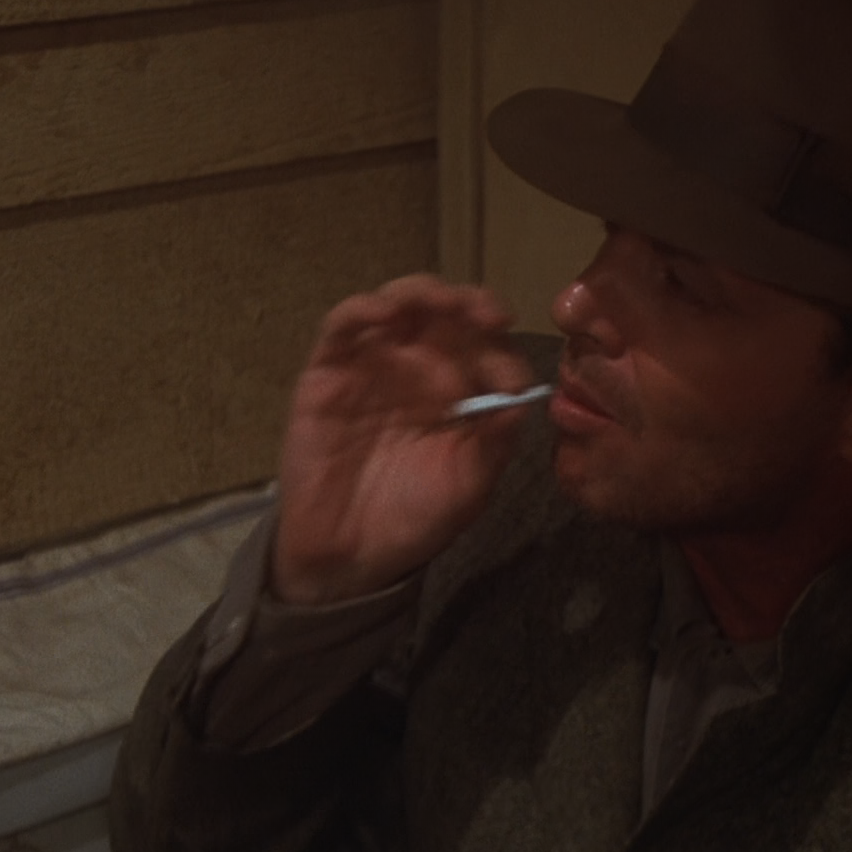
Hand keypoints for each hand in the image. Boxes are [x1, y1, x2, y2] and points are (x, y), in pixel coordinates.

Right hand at [271, 275, 535, 604]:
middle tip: (485, 315)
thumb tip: (522, 397)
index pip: (487, 348)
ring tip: (439, 302)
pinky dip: (362, 309)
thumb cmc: (415, 520)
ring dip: (421, 293)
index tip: (508, 378)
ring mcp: (374, 366)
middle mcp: (420, 369)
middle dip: (468, 304)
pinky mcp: (328, 372)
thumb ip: (495, 443)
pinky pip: (342, 327)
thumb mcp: (470, 487)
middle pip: (446, 314)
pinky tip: (384, 313)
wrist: (351, 558)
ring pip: (397, 305)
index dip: (502, 350)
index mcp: (461, 393)